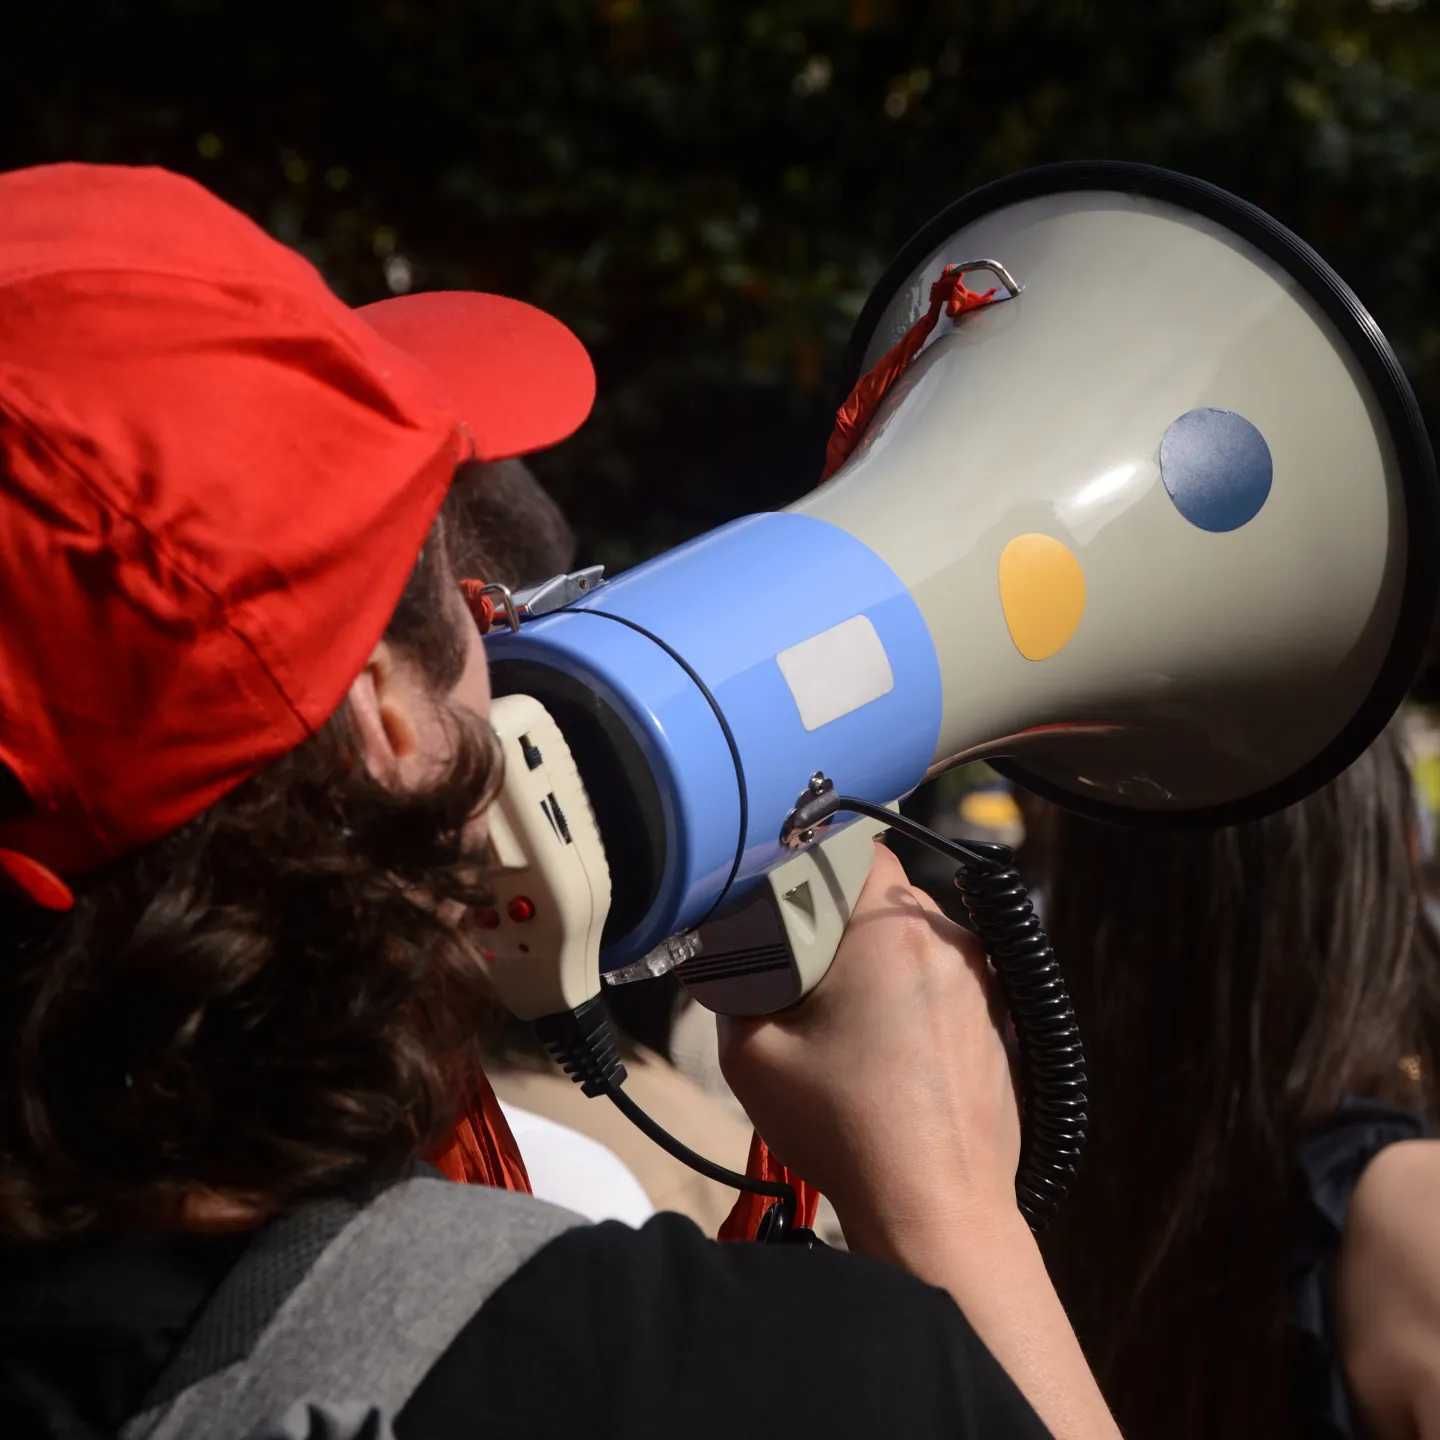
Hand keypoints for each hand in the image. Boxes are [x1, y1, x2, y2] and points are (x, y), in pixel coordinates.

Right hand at [717, 840, 1020, 1251]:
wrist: (934, 1206)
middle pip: (884, 894)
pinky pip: (944, 979)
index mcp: (889, 933)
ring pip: (916, 937)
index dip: (814, 864)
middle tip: (803, 972)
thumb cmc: (848, 1130)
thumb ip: (731, 987)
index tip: (786, 901)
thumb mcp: (752, 1055)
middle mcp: (947, 942)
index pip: (855, 849)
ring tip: (845, 1022)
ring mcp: (983, 981)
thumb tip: (725, 958)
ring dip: (879, 960)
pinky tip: (886, 1049)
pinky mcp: (999, 1019)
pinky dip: (912, 995)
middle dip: (841, 920)